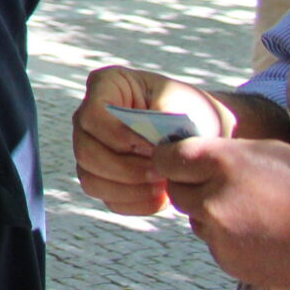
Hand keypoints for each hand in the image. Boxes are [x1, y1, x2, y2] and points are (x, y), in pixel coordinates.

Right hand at [72, 65, 233, 214]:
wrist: (203, 130)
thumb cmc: (191, 110)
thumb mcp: (181, 103)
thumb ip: (161, 119)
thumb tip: (147, 148)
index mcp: (105, 87)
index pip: (92, 116)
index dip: (118, 137)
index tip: (154, 148)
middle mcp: (89, 119)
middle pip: (85, 152)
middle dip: (126, 169)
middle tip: (161, 172)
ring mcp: (91, 149)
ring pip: (91, 180)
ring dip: (129, 188)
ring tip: (162, 184)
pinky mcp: (102, 177)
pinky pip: (107, 199)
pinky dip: (135, 202)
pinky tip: (161, 195)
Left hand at [157, 136, 289, 289]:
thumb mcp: (270, 152)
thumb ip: (225, 154)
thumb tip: (193, 158)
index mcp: (221, 164)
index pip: (167, 159)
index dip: (171, 159)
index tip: (179, 161)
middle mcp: (212, 199)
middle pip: (177, 191)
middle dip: (192, 187)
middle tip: (224, 187)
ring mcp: (218, 234)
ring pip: (196, 219)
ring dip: (211, 214)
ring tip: (253, 212)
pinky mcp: (228, 261)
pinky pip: (215, 244)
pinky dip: (229, 238)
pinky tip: (261, 234)